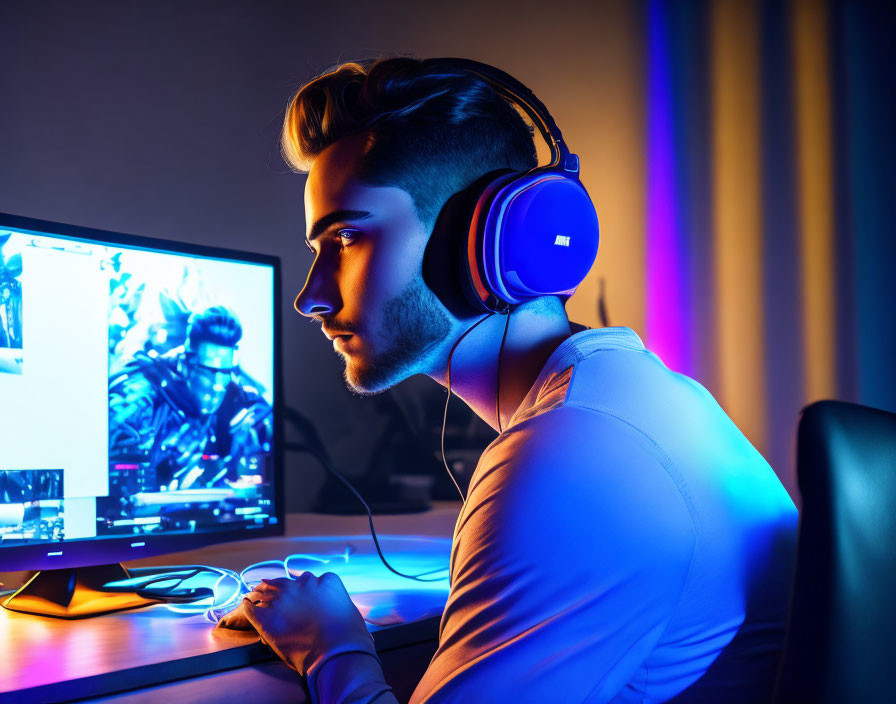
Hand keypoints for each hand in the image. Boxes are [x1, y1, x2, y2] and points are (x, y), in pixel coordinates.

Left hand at [216, 572, 376, 675]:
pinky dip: (248, 607)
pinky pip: (252, 607)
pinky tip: (246, 607)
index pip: (310, 579)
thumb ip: (337, 606)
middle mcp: (304, 584)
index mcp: (327, 581)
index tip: (302, 597)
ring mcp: (285, 598)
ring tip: (256, 597)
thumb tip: (334, 614)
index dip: (305, 590)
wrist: (336, 651)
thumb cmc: (349, 637)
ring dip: (263, 595)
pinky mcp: (268, 615)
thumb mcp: (350, 613)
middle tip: (275, 594)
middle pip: (286, 581)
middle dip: (281, 588)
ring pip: (267, 589)